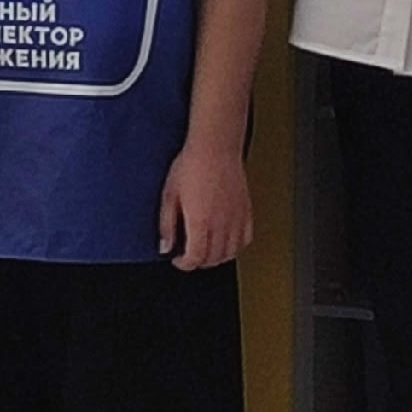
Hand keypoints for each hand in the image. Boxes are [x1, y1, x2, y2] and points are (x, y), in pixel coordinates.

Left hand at [159, 143, 252, 272]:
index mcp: (200, 221)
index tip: (178, 260)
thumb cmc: (191, 165)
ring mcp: (236, 218)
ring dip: (218, 258)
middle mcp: (221, 223)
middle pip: (213, 258)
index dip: (185, 264)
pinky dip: (236, 247)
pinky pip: (246, 239)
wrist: (215, 147)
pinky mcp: (246, 211)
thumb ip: (166, 224)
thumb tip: (165, 246)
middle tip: (189, 256)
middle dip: (199, 262)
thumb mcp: (169, 195)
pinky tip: (226, 242)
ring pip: (232, 252)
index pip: (196, 257)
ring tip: (206, 251)